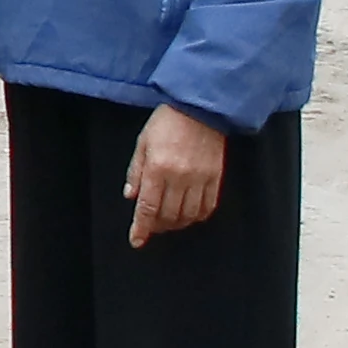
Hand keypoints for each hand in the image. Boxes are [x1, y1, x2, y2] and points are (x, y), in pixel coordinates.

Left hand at [125, 104, 229, 245]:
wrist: (200, 106)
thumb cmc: (168, 121)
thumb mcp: (143, 142)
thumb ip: (136, 171)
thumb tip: (132, 196)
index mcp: (158, 168)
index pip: (148, 207)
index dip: (142, 227)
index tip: (137, 240)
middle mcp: (179, 177)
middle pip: (168, 215)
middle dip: (157, 226)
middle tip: (151, 227)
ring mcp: (200, 178)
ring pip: (188, 215)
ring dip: (177, 223)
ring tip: (169, 221)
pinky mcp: (215, 177)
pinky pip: (208, 206)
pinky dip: (198, 215)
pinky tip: (190, 214)